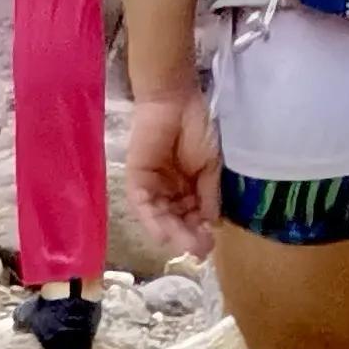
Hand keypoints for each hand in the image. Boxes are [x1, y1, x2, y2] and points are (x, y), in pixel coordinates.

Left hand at [125, 89, 218, 259]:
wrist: (176, 99)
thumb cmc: (197, 127)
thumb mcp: (211, 166)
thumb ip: (209, 194)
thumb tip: (212, 223)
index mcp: (188, 188)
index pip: (194, 218)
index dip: (202, 231)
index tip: (212, 243)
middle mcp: (169, 191)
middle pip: (177, 221)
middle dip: (188, 236)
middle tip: (200, 249)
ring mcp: (152, 186)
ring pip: (161, 217)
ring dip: (173, 232)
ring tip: (186, 244)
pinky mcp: (137, 178)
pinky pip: (143, 204)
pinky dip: (152, 221)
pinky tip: (164, 234)